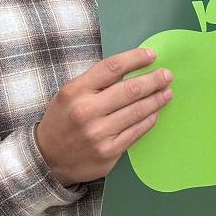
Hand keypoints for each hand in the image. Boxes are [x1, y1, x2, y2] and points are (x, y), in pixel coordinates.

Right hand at [33, 48, 172, 186]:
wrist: (47, 159)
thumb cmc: (64, 120)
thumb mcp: (70, 94)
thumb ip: (96, 82)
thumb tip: (132, 67)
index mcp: (75, 91)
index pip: (112, 67)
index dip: (135, 58)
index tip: (152, 55)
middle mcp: (87, 111)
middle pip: (131, 89)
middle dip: (154, 80)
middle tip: (167, 75)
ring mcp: (98, 133)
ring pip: (137, 111)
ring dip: (157, 100)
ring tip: (167, 93)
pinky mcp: (108, 152)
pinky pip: (136, 132)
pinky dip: (149, 120)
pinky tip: (155, 113)